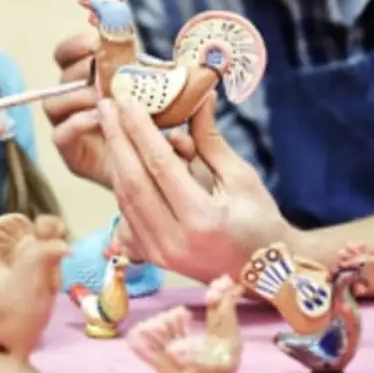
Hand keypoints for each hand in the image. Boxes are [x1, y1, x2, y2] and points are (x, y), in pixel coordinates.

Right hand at [42, 33, 200, 187]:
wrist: (153, 172)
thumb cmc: (158, 128)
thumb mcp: (165, 98)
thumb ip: (173, 84)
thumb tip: (204, 84)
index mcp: (90, 76)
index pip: (67, 53)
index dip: (76, 45)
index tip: (96, 42)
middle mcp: (74, 98)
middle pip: (63, 75)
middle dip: (82, 69)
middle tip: (104, 72)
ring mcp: (69, 125)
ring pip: (55, 103)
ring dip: (79, 96)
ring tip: (105, 97)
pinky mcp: (71, 152)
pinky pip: (60, 134)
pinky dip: (77, 123)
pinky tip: (99, 119)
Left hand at [100, 91, 289, 283]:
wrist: (266, 274)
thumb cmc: (260, 222)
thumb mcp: (241, 177)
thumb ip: (210, 140)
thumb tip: (197, 98)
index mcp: (201, 219)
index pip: (159, 164)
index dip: (139, 128)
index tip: (126, 99)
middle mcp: (174, 241)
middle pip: (132, 181)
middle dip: (116, 138)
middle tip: (107, 105)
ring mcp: (160, 254)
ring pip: (124, 199)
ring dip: (115, 160)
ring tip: (111, 126)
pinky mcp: (153, 258)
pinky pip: (126, 217)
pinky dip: (122, 186)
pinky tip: (122, 161)